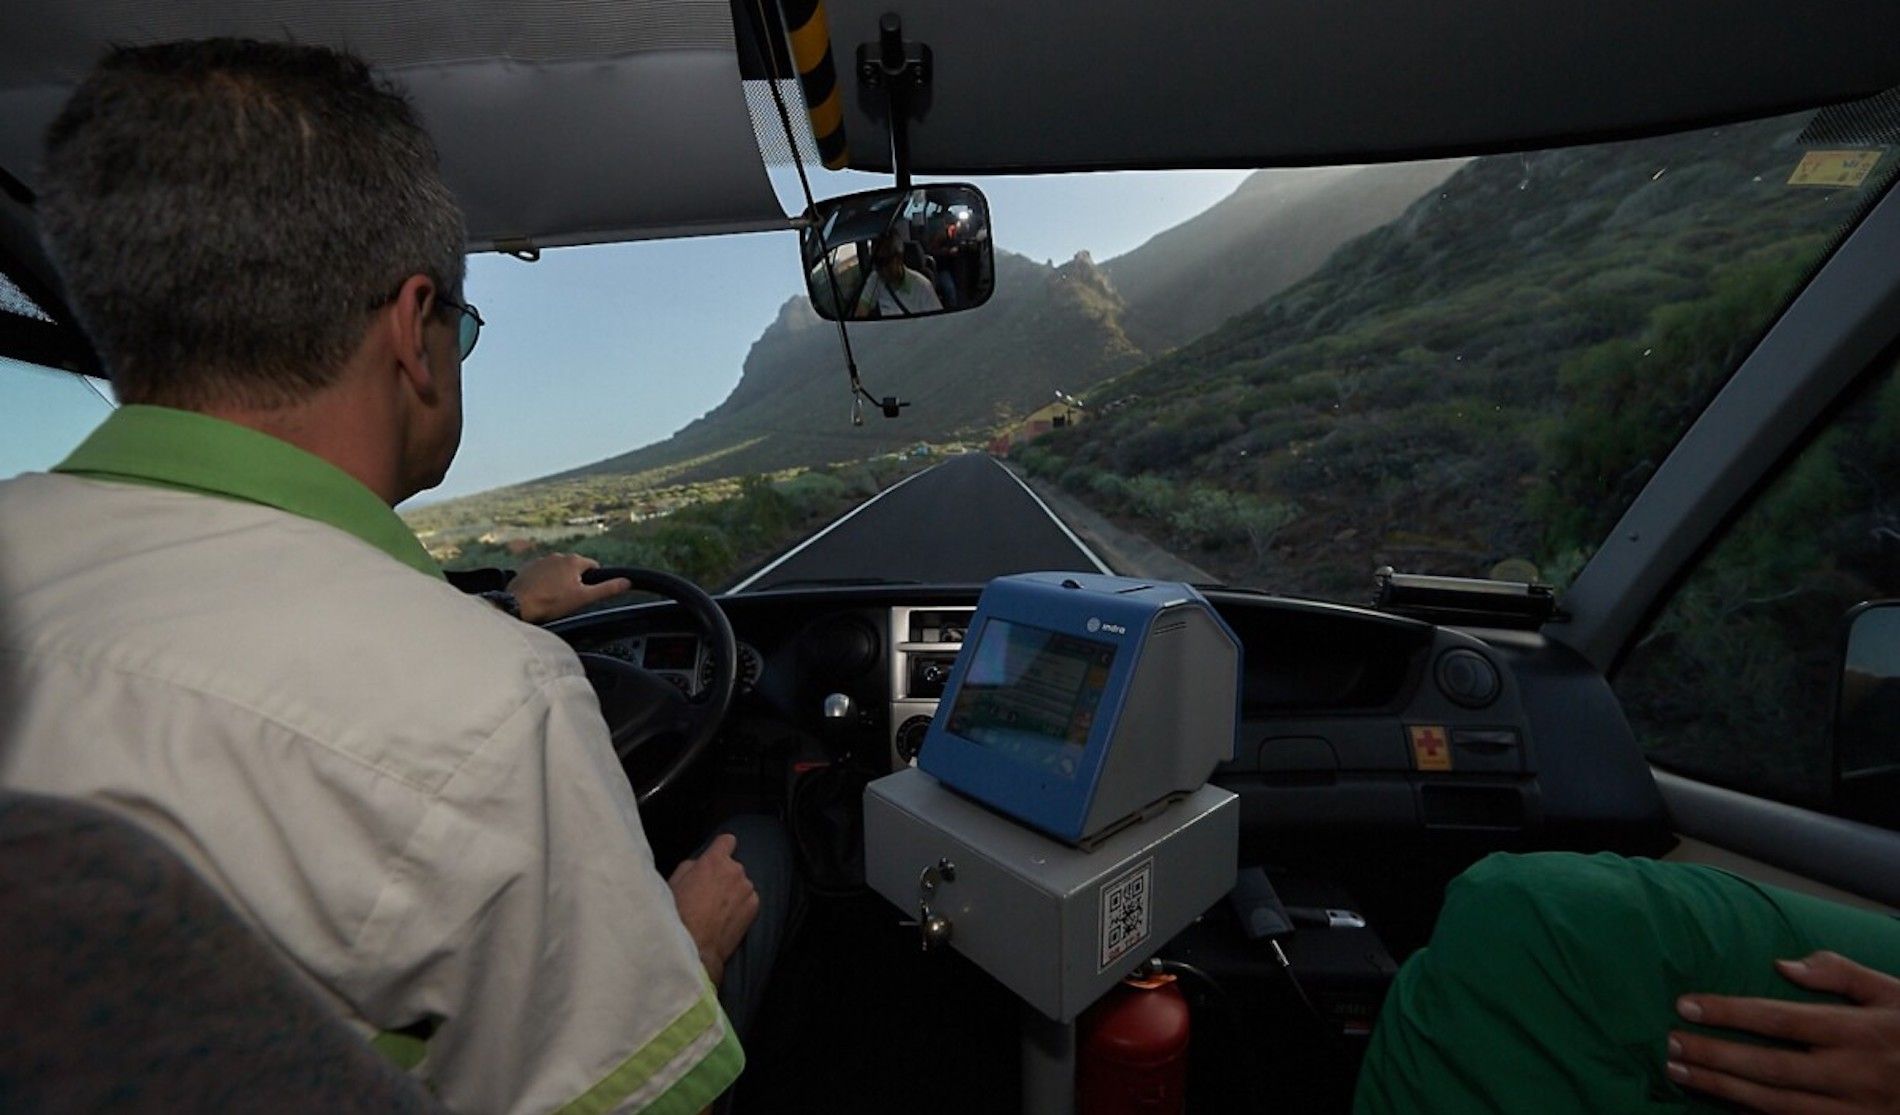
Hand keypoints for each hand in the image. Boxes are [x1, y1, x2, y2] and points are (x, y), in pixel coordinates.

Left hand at [505, 553, 630, 623]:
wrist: (518, 604)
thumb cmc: (551, 602)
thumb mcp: (584, 598)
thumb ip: (607, 589)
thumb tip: (627, 582)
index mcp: (574, 561)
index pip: (594, 567)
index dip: (593, 582)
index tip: (586, 594)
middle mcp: (558, 555)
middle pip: (575, 569)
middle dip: (575, 582)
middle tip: (569, 600)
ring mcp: (541, 560)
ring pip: (558, 571)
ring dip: (559, 581)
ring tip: (553, 599)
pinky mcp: (528, 568)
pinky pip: (543, 574)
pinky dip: (544, 583)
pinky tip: (541, 596)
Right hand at [666, 834, 759, 986]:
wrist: (694, 945)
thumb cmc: (679, 913)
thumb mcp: (675, 881)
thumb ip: (692, 866)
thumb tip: (700, 864)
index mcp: (715, 861)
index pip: (727, 840)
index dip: (721, 849)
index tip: (718, 857)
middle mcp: (736, 870)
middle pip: (733, 867)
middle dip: (725, 876)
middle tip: (710, 894)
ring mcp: (747, 888)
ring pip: (742, 885)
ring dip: (734, 892)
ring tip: (718, 910)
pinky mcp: (754, 906)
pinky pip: (749, 900)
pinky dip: (741, 906)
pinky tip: (727, 919)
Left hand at [1668, 951, 1899, 1112]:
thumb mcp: (1894, 992)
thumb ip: (1841, 974)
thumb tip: (1784, 964)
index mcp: (1860, 1032)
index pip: (1781, 1020)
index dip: (1730, 1013)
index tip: (1686, 1006)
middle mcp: (1854, 1075)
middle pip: (1769, 1067)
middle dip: (1714, 1055)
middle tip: (1667, 1042)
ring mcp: (1854, 1111)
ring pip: (1775, 1104)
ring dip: (1722, 1088)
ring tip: (1679, 1070)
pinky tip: (1721, 1103)